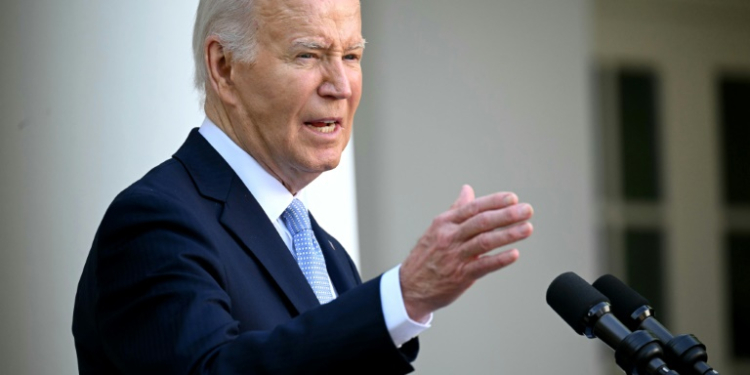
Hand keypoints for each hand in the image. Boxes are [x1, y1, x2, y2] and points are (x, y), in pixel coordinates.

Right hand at [399, 185, 533, 321]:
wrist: (409, 287)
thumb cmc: (426, 256)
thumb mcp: (437, 229)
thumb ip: (456, 209)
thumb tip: (467, 190)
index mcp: (445, 223)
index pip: (473, 208)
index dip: (494, 201)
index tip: (513, 198)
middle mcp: (450, 237)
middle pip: (481, 222)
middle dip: (507, 214)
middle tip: (527, 210)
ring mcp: (455, 256)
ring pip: (484, 241)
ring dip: (508, 234)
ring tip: (527, 228)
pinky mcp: (460, 276)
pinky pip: (483, 266)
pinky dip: (499, 260)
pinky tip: (514, 254)